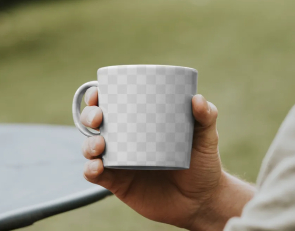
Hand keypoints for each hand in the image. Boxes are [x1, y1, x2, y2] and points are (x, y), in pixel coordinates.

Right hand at [80, 87, 251, 229]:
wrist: (201, 200)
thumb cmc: (202, 164)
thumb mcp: (206, 138)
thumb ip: (206, 117)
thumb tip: (197, 98)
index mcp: (140, 123)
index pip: (114, 104)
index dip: (98, 95)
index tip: (98, 92)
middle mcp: (126, 140)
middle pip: (96, 123)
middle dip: (89, 116)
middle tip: (98, 118)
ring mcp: (120, 162)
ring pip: (91, 148)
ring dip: (88, 144)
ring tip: (100, 145)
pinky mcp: (118, 183)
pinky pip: (96, 175)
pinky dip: (90, 170)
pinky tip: (96, 167)